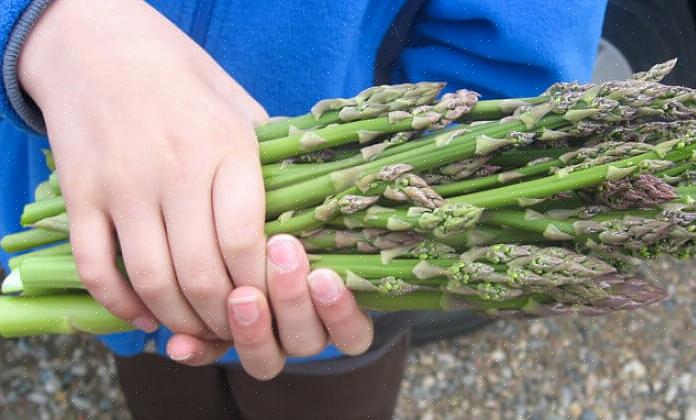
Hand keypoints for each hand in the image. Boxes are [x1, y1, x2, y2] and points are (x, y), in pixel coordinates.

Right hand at [20, 0, 267, 337]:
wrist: (99, 46)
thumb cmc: (185, 80)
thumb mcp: (241, 108)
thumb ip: (268, 163)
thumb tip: (303, 216)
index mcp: (226, 149)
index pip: (246, 241)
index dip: (261, 287)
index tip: (270, 302)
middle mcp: (174, 171)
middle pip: (201, 273)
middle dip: (224, 317)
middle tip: (235, 327)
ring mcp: (122, 186)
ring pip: (151, 280)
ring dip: (178, 318)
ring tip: (196, 326)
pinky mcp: (81, 195)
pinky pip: (97, 267)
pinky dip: (120, 304)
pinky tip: (144, 315)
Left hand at [164, 235, 373, 379]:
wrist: (246, 203)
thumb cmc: (302, 215)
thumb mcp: (320, 224)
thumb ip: (330, 234)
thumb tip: (342, 254)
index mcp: (338, 313)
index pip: (353, 335)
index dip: (339, 314)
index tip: (324, 276)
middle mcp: (304, 333)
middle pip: (305, 342)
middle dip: (291, 300)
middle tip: (281, 251)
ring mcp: (267, 340)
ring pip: (266, 360)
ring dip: (252, 331)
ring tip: (241, 294)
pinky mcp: (221, 339)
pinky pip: (212, 356)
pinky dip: (198, 351)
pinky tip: (182, 343)